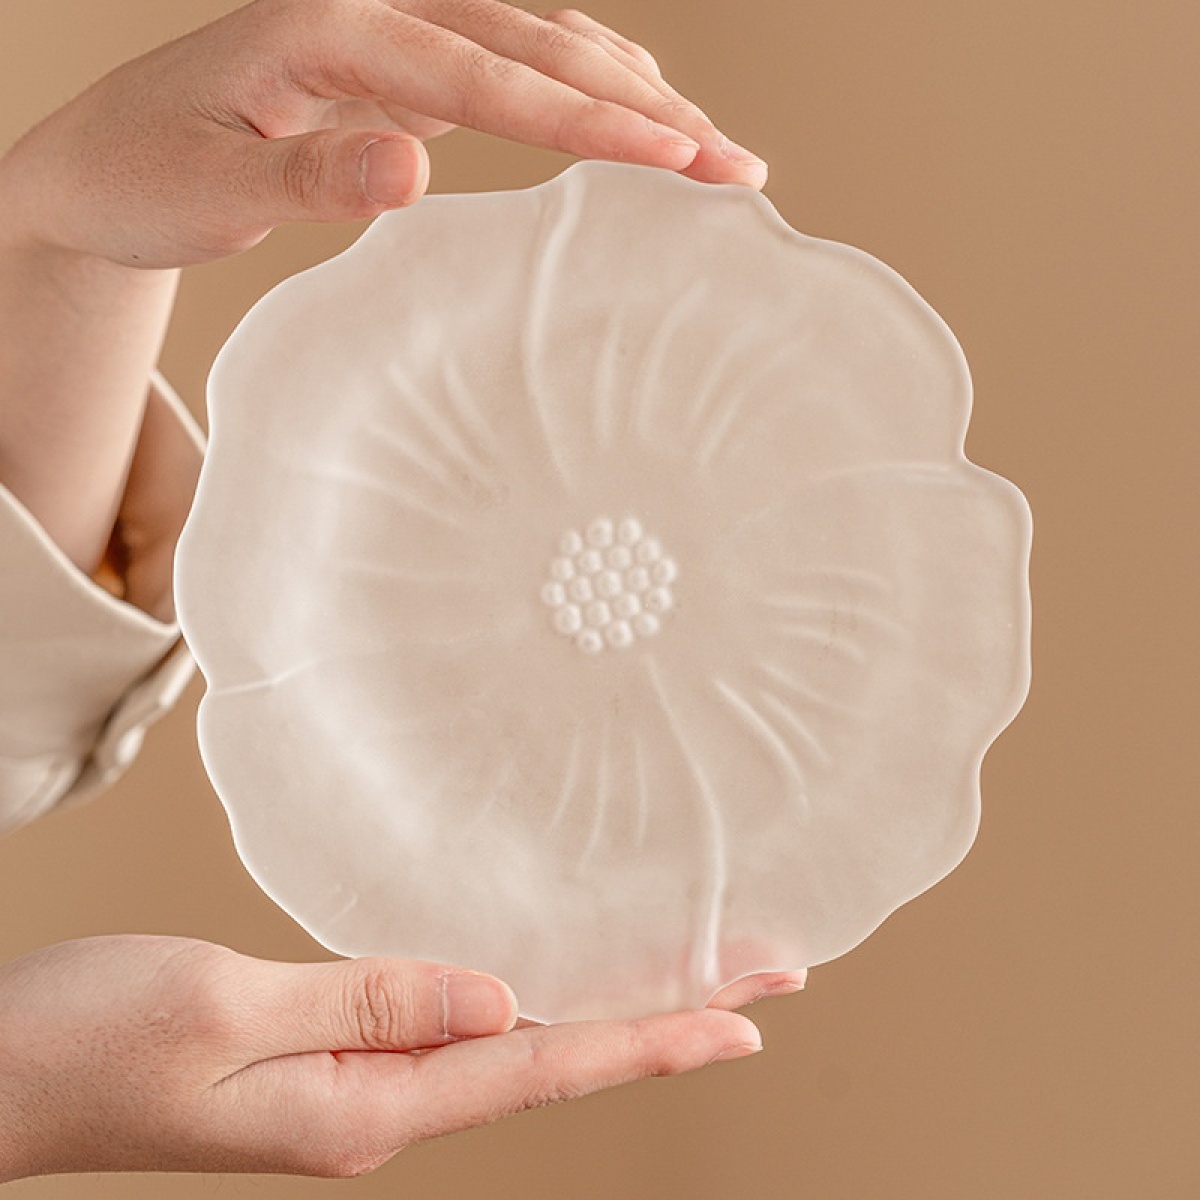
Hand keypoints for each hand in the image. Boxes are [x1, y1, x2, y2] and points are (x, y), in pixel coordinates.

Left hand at [0, 0, 767, 269]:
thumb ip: (308, 182)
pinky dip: (587, 92)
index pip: (491, 75)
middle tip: (736, 169)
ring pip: (544, 45)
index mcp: (332, 23)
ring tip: (714, 152)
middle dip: (647, 110)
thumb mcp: (211, 192)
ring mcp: (397, 28)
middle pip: (542, 47)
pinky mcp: (406, 62)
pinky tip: (635, 115)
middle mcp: (377, 6)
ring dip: (634, 97)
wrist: (107, 158)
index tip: (677, 161)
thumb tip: (417, 172)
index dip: (589, 124)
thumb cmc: (148, 175)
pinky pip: (519, 63)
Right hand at [0, 935, 764, 1180]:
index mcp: (368, 1104)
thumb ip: (368, 1002)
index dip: (652, 1037)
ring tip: (695, 978)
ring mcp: (362, 1090)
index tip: (749, 1012)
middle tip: (766, 977)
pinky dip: (538, 1006)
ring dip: (612, 1009)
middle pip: (555, 1057)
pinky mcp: (334, 1062)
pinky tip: (562, 986)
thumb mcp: (225, 1011)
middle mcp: (383, 1105)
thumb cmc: (92, 1041)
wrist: (3, 1076)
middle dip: (665, 1017)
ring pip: (520, 1045)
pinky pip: (463, 1031)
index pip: (544, 1066)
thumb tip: (499, 998)